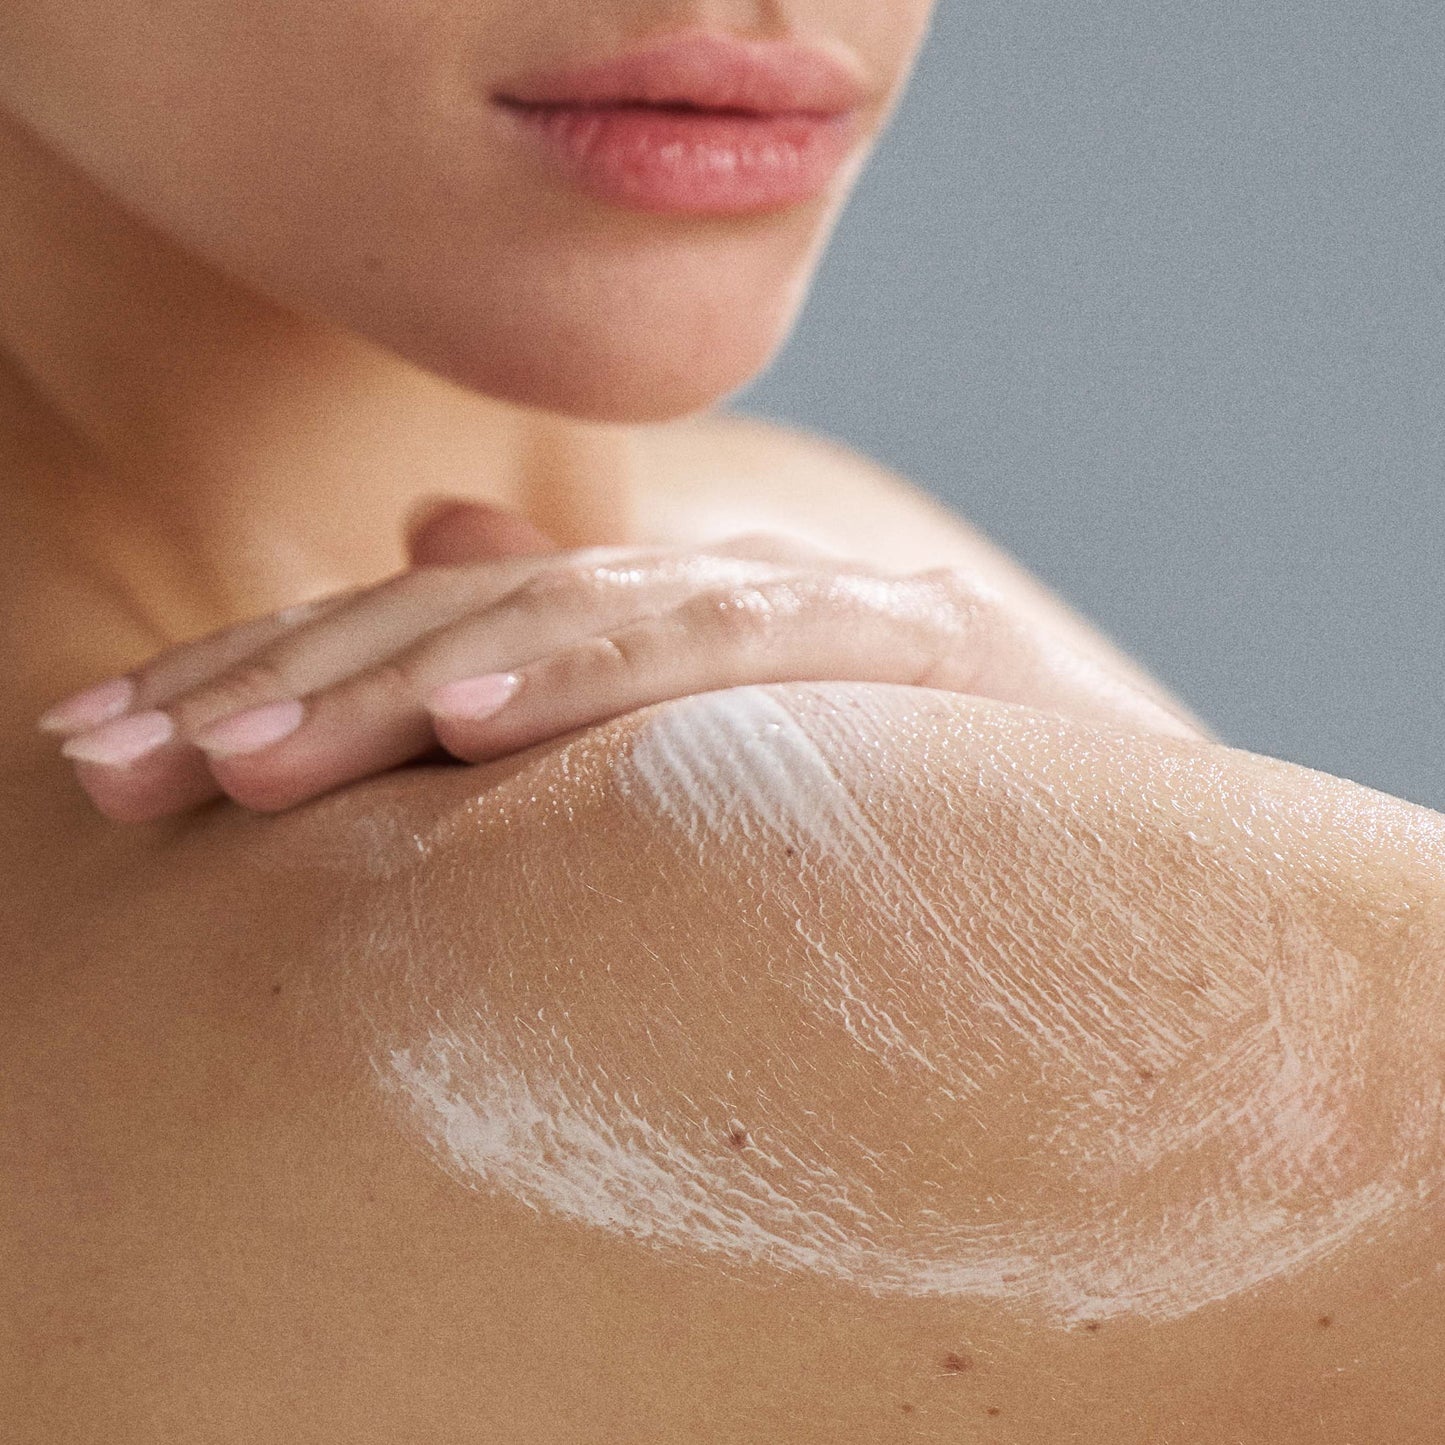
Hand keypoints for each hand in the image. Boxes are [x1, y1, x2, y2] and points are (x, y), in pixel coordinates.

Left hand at [40, 502, 1201, 821]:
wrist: (1123, 835)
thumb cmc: (900, 804)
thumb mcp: (706, 741)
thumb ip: (568, 640)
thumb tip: (434, 545)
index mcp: (636, 618)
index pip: (408, 636)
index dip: (251, 681)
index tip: (104, 755)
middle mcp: (694, 588)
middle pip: (445, 622)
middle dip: (272, 691)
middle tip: (115, 765)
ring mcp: (792, 603)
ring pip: (554, 627)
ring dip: (386, 689)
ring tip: (243, 762)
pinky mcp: (893, 637)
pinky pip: (716, 649)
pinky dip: (588, 674)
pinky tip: (469, 719)